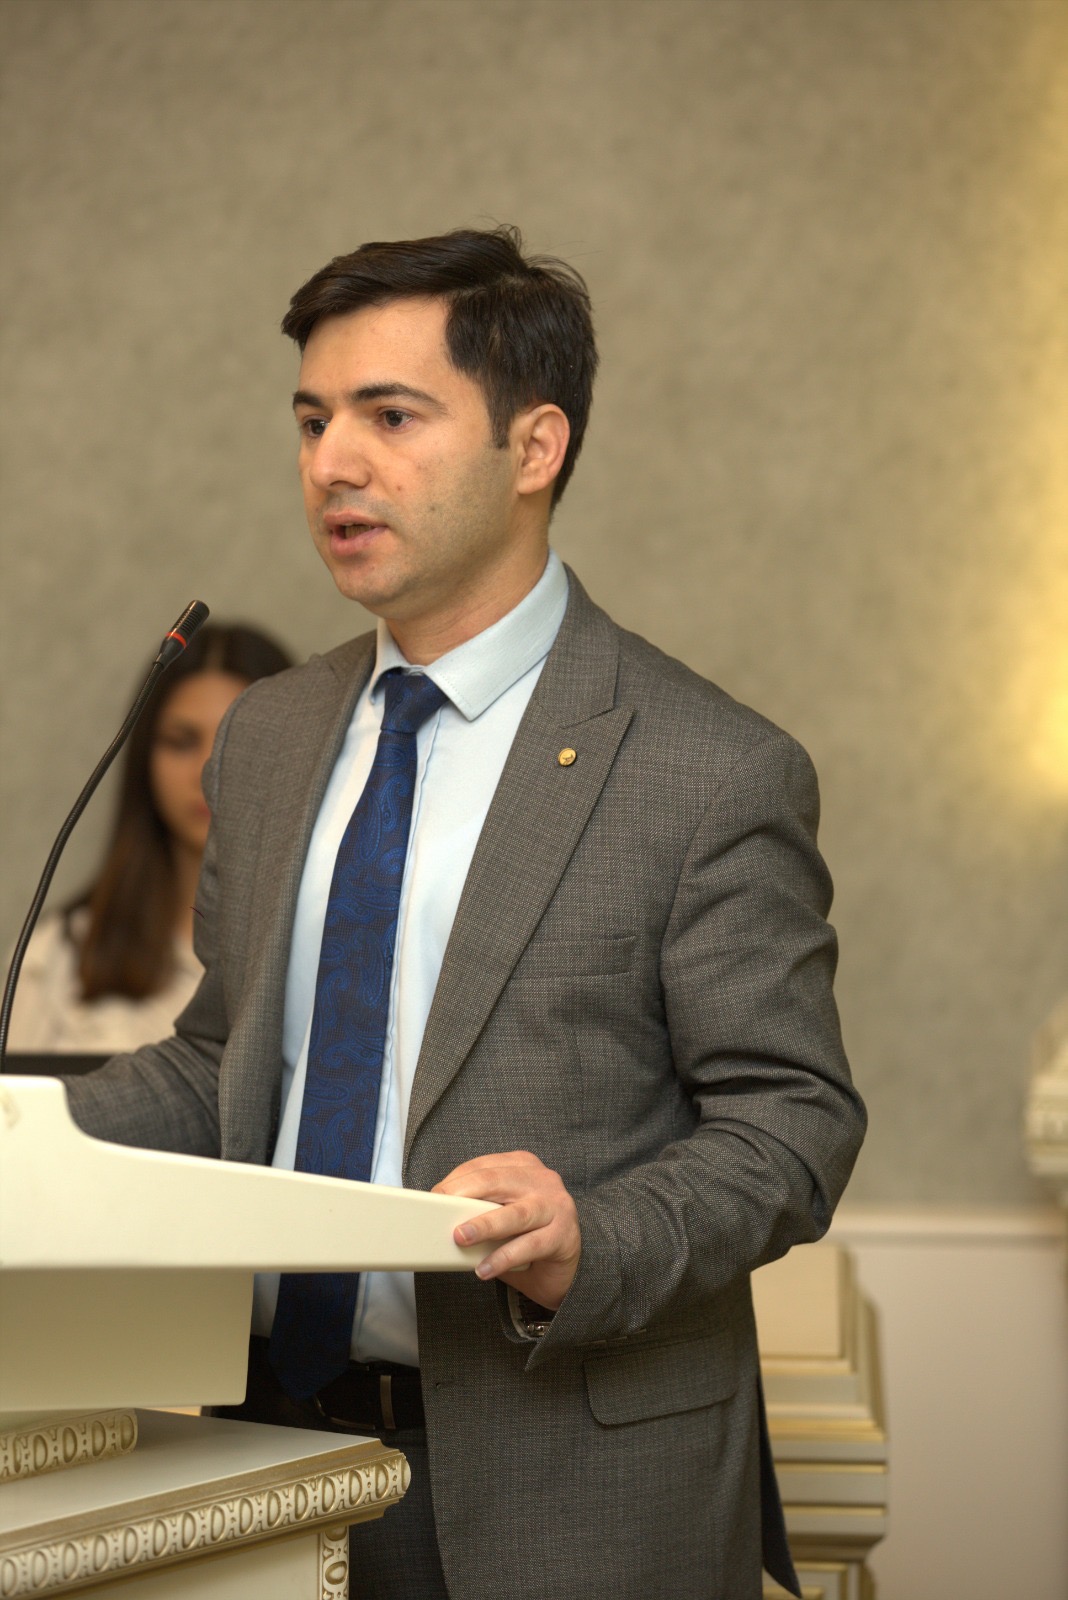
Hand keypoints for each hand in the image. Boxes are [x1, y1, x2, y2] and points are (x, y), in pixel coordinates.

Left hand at [432, 1150, 580, 1310]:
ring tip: (461, 1237)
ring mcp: (556, 1207)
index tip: (435, 1195)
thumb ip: (479, 1210)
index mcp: (523, 1167)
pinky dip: (504, 1257)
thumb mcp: (501, 1215)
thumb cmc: (528, 1235)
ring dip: (485, 1225)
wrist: (567, 1267)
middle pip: (498, 1182)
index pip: (484, 1166)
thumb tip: (441, 1220)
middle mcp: (542, 1181)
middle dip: (466, 1194)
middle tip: (440, 1211)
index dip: (457, 1180)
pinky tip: (485, 1268)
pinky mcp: (563, 1236)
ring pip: (516, 1213)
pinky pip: (530, 1246)